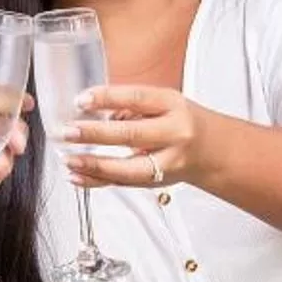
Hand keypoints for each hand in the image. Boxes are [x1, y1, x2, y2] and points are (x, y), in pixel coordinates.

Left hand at [61, 84, 218, 190]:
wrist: (213, 151)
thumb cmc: (183, 122)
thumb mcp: (164, 103)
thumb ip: (132, 105)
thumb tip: (92, 110)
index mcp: (173, 106)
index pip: (137, 98)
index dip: (107, 98)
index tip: (81, 100)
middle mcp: (174, 134)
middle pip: (132, 135)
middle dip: (95, 134)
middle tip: (68, 131)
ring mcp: (167, 163)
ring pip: (128, 168)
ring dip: (94, 165)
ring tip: (70, 159)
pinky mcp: (157, 183)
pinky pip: (124, 183)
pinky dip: (97, 181)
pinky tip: (77, 175)